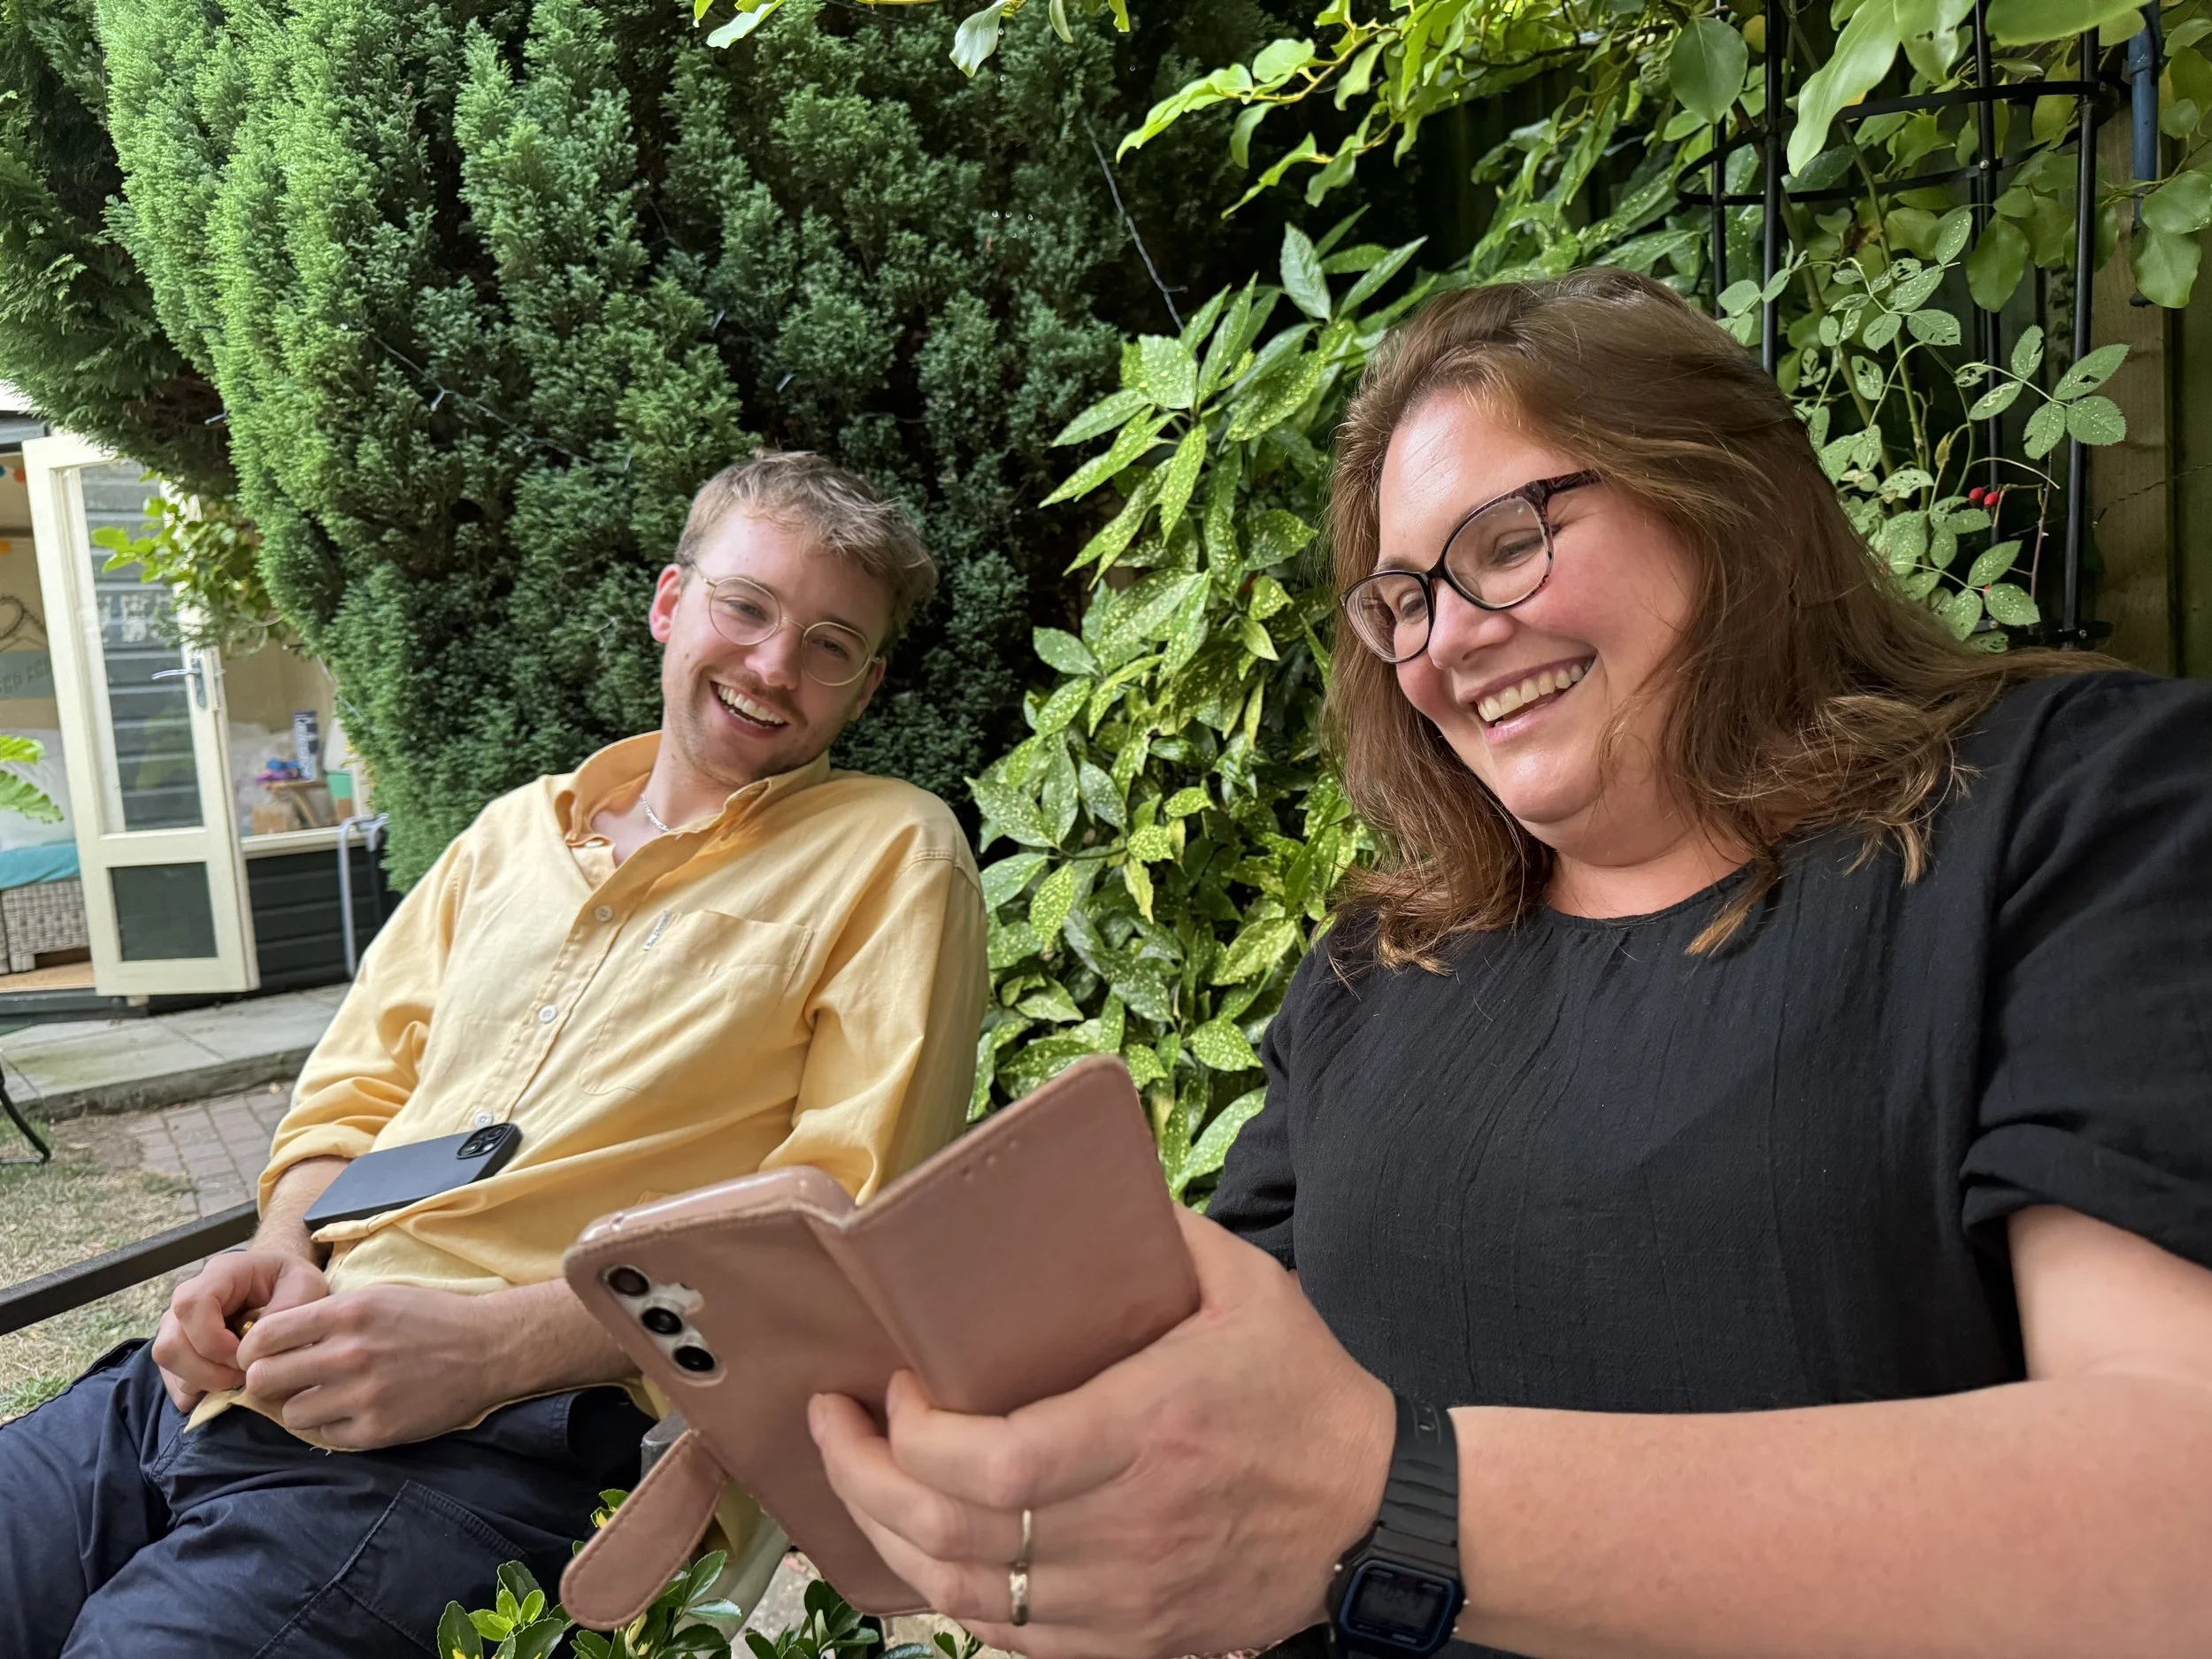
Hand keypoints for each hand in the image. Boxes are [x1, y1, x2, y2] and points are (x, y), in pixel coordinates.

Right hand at [151, 1249, 329, 1410]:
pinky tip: (229, 1383)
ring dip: (204, 1382)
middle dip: (207, 1372)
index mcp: (220, 1273)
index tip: (244, 1357)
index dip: (214, 1341)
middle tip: (245, 1375)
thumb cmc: (295, 1284)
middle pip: (170, 1345)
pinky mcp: (179, 1350)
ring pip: (168, 1365)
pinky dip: (200, 1392)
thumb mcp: (306, 1285)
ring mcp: (177, 1325)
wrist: (288, 1288)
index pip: (192, 1306)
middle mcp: (189, 1298)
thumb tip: (253, 1347)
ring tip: (241, 1378)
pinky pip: (174, 1383)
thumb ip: (286, 1310)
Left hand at [235, 1282, 506, 1448]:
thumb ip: (325, 1316)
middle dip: (266, 1381)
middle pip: (264, 1379)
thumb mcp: (376, 1298)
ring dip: (302, 1406)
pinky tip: (356, 1410)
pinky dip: (334, 1425)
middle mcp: (349, 1354)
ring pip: (291, 1413)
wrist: (489, 1349)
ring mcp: (362, 1396)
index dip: (252, 1349)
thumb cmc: (430, 1318)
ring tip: (327, 1396)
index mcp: (346, 1313)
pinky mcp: (377, 1430)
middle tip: (284, 1380)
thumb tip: (271, 1340)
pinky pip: (325, 1435)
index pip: (263, 1336)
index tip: (260, 1355)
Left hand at [809, 1207, 1396, 1658]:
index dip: (915, 1438)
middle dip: (865, 1480)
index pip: (995, 1467)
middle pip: (954, 1536)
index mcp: (1149, 1433)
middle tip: (834, 1425)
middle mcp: (1130, 1528)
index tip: (891, 1385)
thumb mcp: (1247, 1286)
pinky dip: (951, 1597)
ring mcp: (1129, 1598)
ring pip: (968, 1596)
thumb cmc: (1304, 1389)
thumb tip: (1085, 1179)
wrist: (1374, 1514)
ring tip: (860, 1481)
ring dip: (890, 1540)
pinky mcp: (1135, 1639)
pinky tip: (924, 1547)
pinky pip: (1012, 1637)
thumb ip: (1161, 1233)